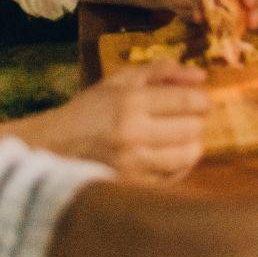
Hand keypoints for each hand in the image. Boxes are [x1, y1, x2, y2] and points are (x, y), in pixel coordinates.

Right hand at [3, 61, 209, 183]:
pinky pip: (173, 176)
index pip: (188, 101)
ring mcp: (132, 163)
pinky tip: (170, 155)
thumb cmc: (91, 109)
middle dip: (197, 121)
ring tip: (181, 137)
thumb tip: (201, 76)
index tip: (203, 102)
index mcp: (131, 101)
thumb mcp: (120, 80)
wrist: (53, 146)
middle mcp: (133, 133)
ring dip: (191, 144)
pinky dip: (179, 165)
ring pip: (187, 155)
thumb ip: (161, 71)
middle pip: (192, 128)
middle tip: (188, 119)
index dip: (204, 101)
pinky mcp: (131, 185)